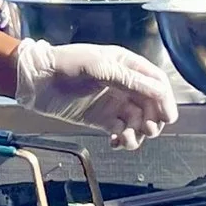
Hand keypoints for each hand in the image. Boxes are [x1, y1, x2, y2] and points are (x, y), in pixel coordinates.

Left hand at [12, 39, 176, 148]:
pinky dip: (124, 139)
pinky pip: (123, 131)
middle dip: (153, 118)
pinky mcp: (103, 118)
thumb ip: (128, 79)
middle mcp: (124, 84)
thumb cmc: (65, 64)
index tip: (168, 116)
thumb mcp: (98, 67)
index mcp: (126, 65)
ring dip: (139, 132)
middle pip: (151, 104)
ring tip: (127, 138)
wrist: (36, 80)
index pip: (156, 82)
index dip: (165, 99)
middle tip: (148, 129)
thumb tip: (158, 91)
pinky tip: (116, 141)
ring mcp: (114, 102)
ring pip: (139, 121)